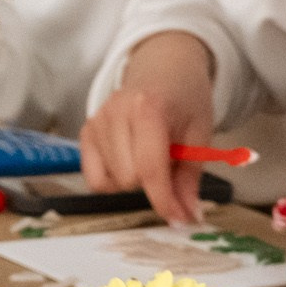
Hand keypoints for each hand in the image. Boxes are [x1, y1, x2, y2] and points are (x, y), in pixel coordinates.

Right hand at [78, 31, 215, 222]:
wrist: (166, 68)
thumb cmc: (186, 99)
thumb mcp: (200, 136)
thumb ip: (189, 180)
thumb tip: (186, 217)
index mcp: (148, 108)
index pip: (149, 169)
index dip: (164, 200)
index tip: (178, 219)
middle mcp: (115, 113)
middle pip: (129, 179)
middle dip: (153, 184)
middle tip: (169, 163)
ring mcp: (96, 121)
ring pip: (111, 182)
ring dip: (134, 180)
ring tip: (149, 155)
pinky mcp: (85, 131)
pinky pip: (94, 178)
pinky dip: (113, 179)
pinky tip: (129, 161)